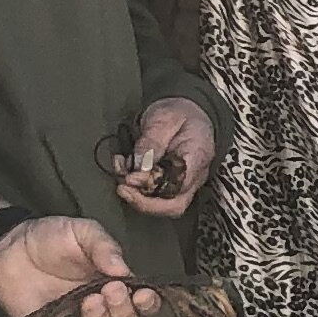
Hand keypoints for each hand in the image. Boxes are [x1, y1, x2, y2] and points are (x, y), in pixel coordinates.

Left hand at [0, 215, 158, 316]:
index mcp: (115, 285)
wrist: (9, 247)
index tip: (142, 295)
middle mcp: (102, 310)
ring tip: (90, 302)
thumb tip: (124, 271)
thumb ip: (103, 247)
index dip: (147, 305)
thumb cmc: (51, 237)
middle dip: (123, 313)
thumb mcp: (81, 232)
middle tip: (110, 292)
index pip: (141, 305)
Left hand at [113, 97, 216, 217]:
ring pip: (161, 204)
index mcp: (198, 157)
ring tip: (119, 172)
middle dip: (144, 203)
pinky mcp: (166, 184)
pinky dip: (132, 186)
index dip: (153, 187)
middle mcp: (193, 177)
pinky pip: (151, 195)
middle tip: (122, 189)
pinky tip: (121, 168)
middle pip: (174, 206)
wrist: (185, 110)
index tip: (131, 178)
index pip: (180, 185)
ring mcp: (180, 183)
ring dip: (135, 195)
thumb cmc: (178, 113)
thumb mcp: (164, 119)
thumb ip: (151, 142)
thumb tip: (138, 166)